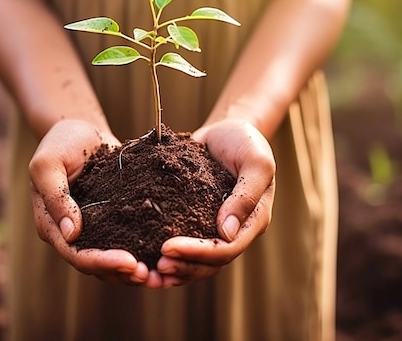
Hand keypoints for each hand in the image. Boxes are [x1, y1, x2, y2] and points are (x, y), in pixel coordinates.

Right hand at [29, 119, 158, 285]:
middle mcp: (70, 233)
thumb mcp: (48, 164)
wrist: (80, 129)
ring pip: (111, 259)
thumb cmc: (60, 142)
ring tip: (160, 274)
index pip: (76, 254)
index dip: (102, 262)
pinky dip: (141, 251)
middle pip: (95, 265)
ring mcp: (91, 228)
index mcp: (51, 224)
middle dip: (122, 272)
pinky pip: (125, 241)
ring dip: (133, 270)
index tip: (130, 262)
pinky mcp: (110, 219)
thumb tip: (70, 234)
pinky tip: (163, 253)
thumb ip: (56, 196)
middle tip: (151, 276)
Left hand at [155, 119, 275, 285]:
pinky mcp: (195, 220)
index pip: (227, 248)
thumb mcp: (256, 161)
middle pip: (211, 263)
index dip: (198, 253)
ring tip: (150, 271)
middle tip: (156, 265)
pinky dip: (167, 254)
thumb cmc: (245, 142)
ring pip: (197, 261)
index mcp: (253, 221)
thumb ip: (246, 195)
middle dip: (183, 266)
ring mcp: (213, 227)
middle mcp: (234, 230)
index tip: (168, 247)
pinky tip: (145, 256)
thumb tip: (226, 233)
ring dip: (175, 268)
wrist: (226, 131)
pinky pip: (184, 243)